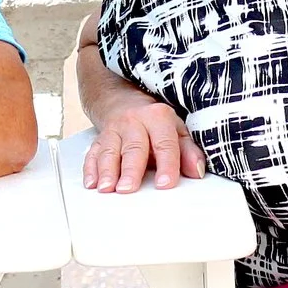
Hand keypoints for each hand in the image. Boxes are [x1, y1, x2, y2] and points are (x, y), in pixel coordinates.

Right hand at [83, 98, 204, 192]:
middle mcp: (134, 122)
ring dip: (107, 170)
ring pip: (109, 150)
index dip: (166, 164)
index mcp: (158, 118)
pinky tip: (92, 183)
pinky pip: (92, 153)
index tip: (165, 184)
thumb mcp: (176, 129)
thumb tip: (197, 170)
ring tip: (106, 188)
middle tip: (128, 189)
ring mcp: (114, 130)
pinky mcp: (99, 139)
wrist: (123, 99)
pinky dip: (90, 169)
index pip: (164, 143)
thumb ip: (188, 151)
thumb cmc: (154, 121)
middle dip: (130, 169)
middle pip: (133, 147)